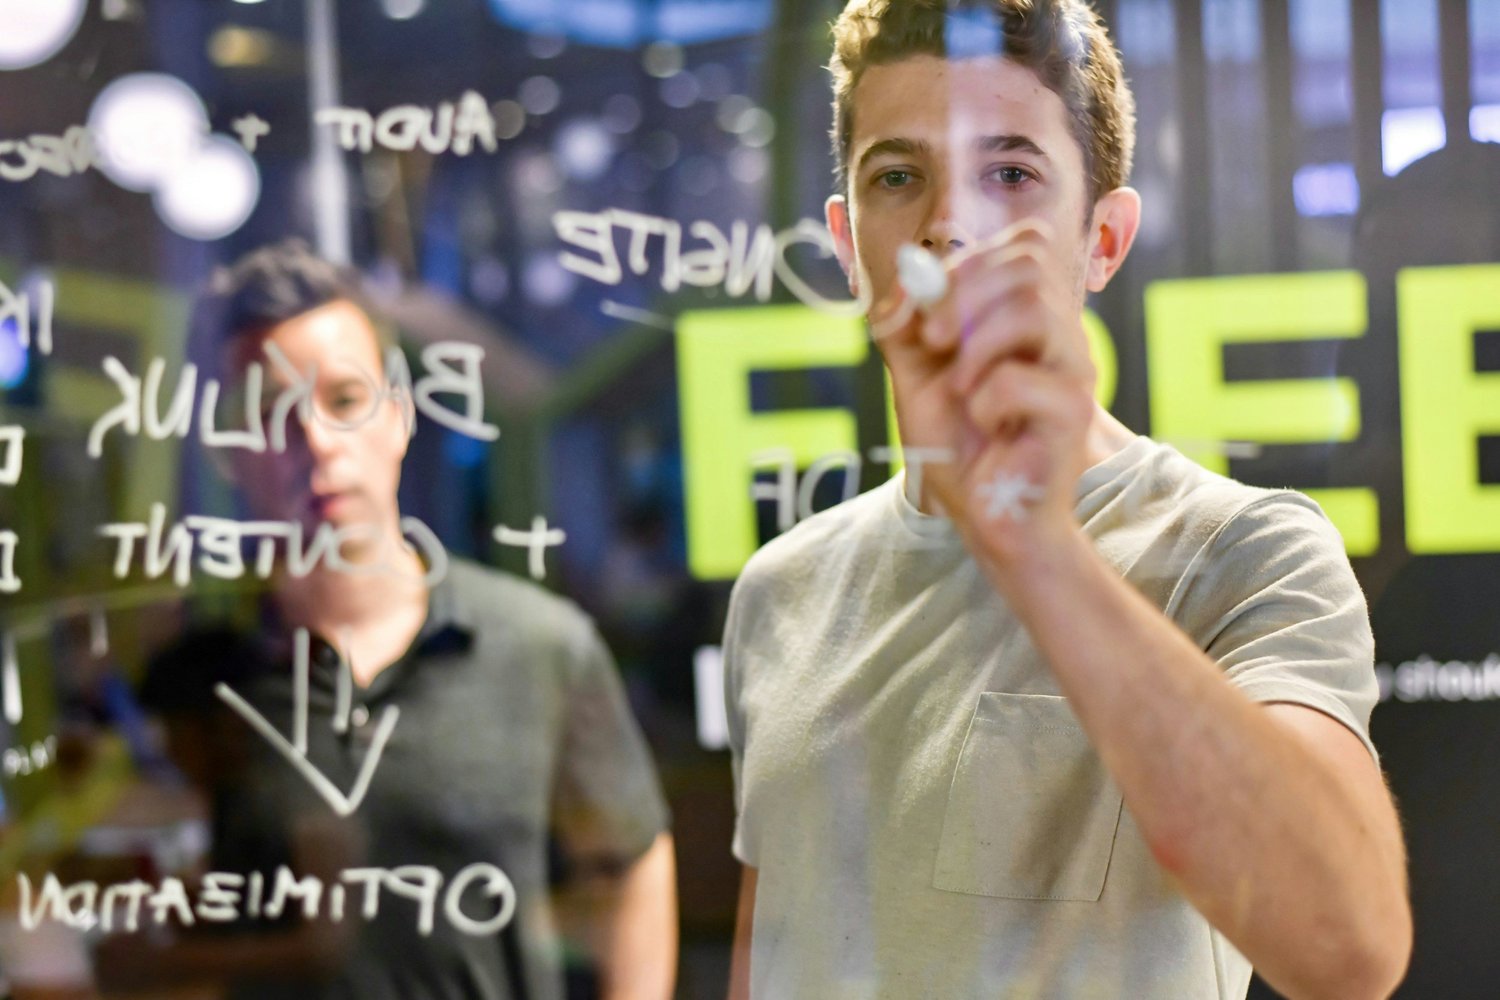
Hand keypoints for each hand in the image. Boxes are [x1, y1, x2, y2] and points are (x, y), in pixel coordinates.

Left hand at [874, 219, 1096, 561]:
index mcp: (1030, 318)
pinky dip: (986, 399)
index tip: (929, 310)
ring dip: (976, 343)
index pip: (1024, 245)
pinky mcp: (1072, 414)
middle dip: (964, 291)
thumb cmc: (960, 450)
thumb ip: (905, 327)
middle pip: (1029, 264)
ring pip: (1034, 310)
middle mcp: (1060, 335)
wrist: (986, 518)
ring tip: (959, 387)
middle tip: (932, 340)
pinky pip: (1021, 380)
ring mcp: (1073, 372)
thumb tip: (904, 276)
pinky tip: (985, 424)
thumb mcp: (915, 377)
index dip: (969, 261)